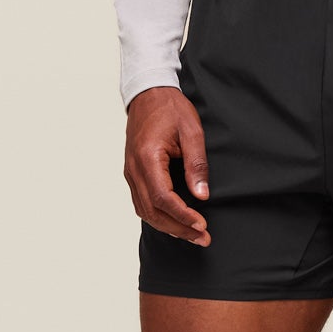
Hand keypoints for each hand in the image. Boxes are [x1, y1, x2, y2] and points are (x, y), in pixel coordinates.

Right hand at [124, 86, 210, 244]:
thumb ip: (196, 164)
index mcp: (147, 158)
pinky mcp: (133, 173)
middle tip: (203, 238)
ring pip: (145, 210)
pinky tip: (175, 222)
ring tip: (192, 235)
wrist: (148, 93)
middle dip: (178, 228)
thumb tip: (202, 195)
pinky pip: (142, 202)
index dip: (183, 216)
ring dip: (168, 226)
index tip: (202, 225)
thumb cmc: (171, 109)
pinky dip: (158, 216)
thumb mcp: (192, 131)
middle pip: (152, 211)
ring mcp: (130, 172)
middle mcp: (134, 169)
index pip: (163, 198)